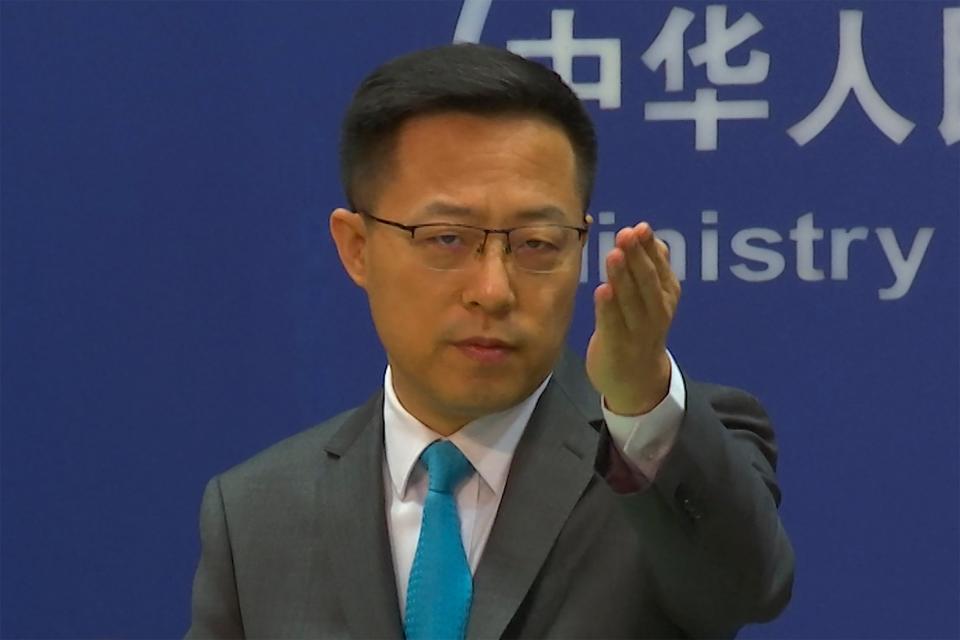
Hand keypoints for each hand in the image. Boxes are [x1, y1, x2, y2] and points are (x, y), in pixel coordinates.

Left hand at [585, 221, 680, 414]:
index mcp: (667, 297)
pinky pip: (613, 325)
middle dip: (637, 256)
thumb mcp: (654, 300)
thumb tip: (653, 239)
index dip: (649, 247)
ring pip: (631, 301)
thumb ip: (653, 270)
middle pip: (648, 281)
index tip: (639, 228)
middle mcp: (657, 313)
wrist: (637, 381)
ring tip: (613, 254)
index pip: (660, 268)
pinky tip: (602, 289)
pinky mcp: (617, 347)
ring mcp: (638, 332)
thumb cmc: (640, 329)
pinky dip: (608, 308)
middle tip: (626, 234)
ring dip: (622, 277)